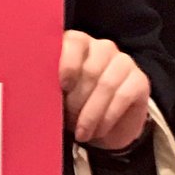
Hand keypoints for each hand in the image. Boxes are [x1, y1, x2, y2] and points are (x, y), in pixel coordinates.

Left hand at [59, 29, 149, 150]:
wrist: (101, 126)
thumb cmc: (71, 104)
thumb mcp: (55, 93)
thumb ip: (47, 84)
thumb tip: (34, 88)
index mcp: (76, 43)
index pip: (73, 42)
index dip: (67, 64)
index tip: (61, 86)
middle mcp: (101, 48)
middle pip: (89, 70)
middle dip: (76, 100)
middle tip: (66, 120)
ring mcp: (123, 62)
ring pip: (106, 85)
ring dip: (91, 113)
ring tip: (81, 132)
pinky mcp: (140, 80)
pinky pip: (122, 97)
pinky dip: (107, 117)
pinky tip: (97, 131)